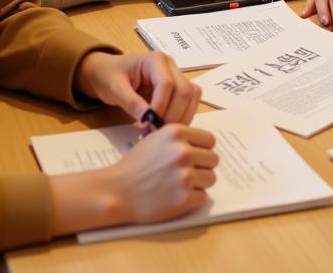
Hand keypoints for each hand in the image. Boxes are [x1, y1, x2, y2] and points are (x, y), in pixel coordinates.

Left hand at [74, 50, 200, 123]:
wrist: (106, 72)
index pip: (167, 83)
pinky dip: (182, 116)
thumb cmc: (109, 76)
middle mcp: (170, 65)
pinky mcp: (177, 88)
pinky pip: (189, 102)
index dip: (161, 106)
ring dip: (181, 117)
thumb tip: (148, 121)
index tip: (148, 125)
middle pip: (185, 90)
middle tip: (156, 132)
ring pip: (191, 96)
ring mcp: (176, 75)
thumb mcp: (115, 89)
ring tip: (161, 131)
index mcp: (155, 60)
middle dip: (173, 115)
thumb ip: (132, 103)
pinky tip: (166, 127)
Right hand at [104, 124, 219, 223]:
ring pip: (211, 178)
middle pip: (213, 159)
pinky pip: (203, 196)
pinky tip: (176, 195)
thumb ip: (180, 138)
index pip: (210, 140)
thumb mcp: (156, 138)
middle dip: (203, 166)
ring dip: (199, 182)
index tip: (195, 155)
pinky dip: (193, 198)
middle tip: (188, 172)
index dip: (203, 148)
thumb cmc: (136, 164)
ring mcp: (185, 176)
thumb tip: (203, 144)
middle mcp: (183, 152)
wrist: (118, 191)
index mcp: (177, 133)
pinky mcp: (184, 199)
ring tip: (181, 184)